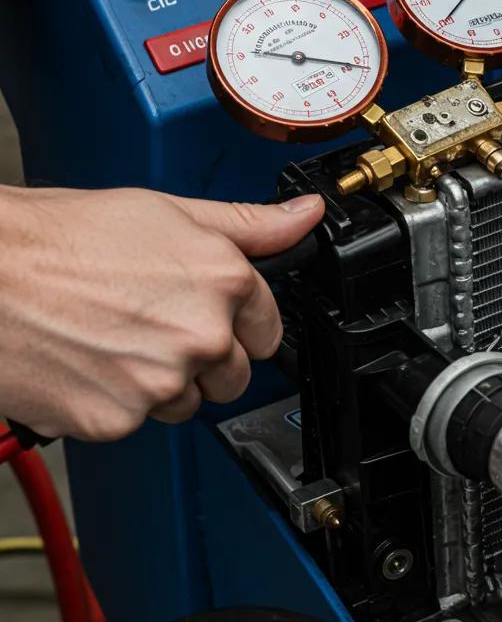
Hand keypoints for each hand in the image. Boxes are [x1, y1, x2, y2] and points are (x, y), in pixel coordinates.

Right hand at [0, 186, 323, 440]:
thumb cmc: (65, 237)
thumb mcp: (170, 212)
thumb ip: (250, 224)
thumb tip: (305, 217)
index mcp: (224, 280)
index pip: (268, 325)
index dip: (240, 319)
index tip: (213, 314)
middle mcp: (202, 335)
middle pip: (235, 371)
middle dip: (208, 355)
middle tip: (156, 323)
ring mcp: (162, 382)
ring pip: (188, 400)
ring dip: (165, 380)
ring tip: (118, 336)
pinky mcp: (118, 420)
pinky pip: (138, 421)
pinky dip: (119, 401)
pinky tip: (93, 361)